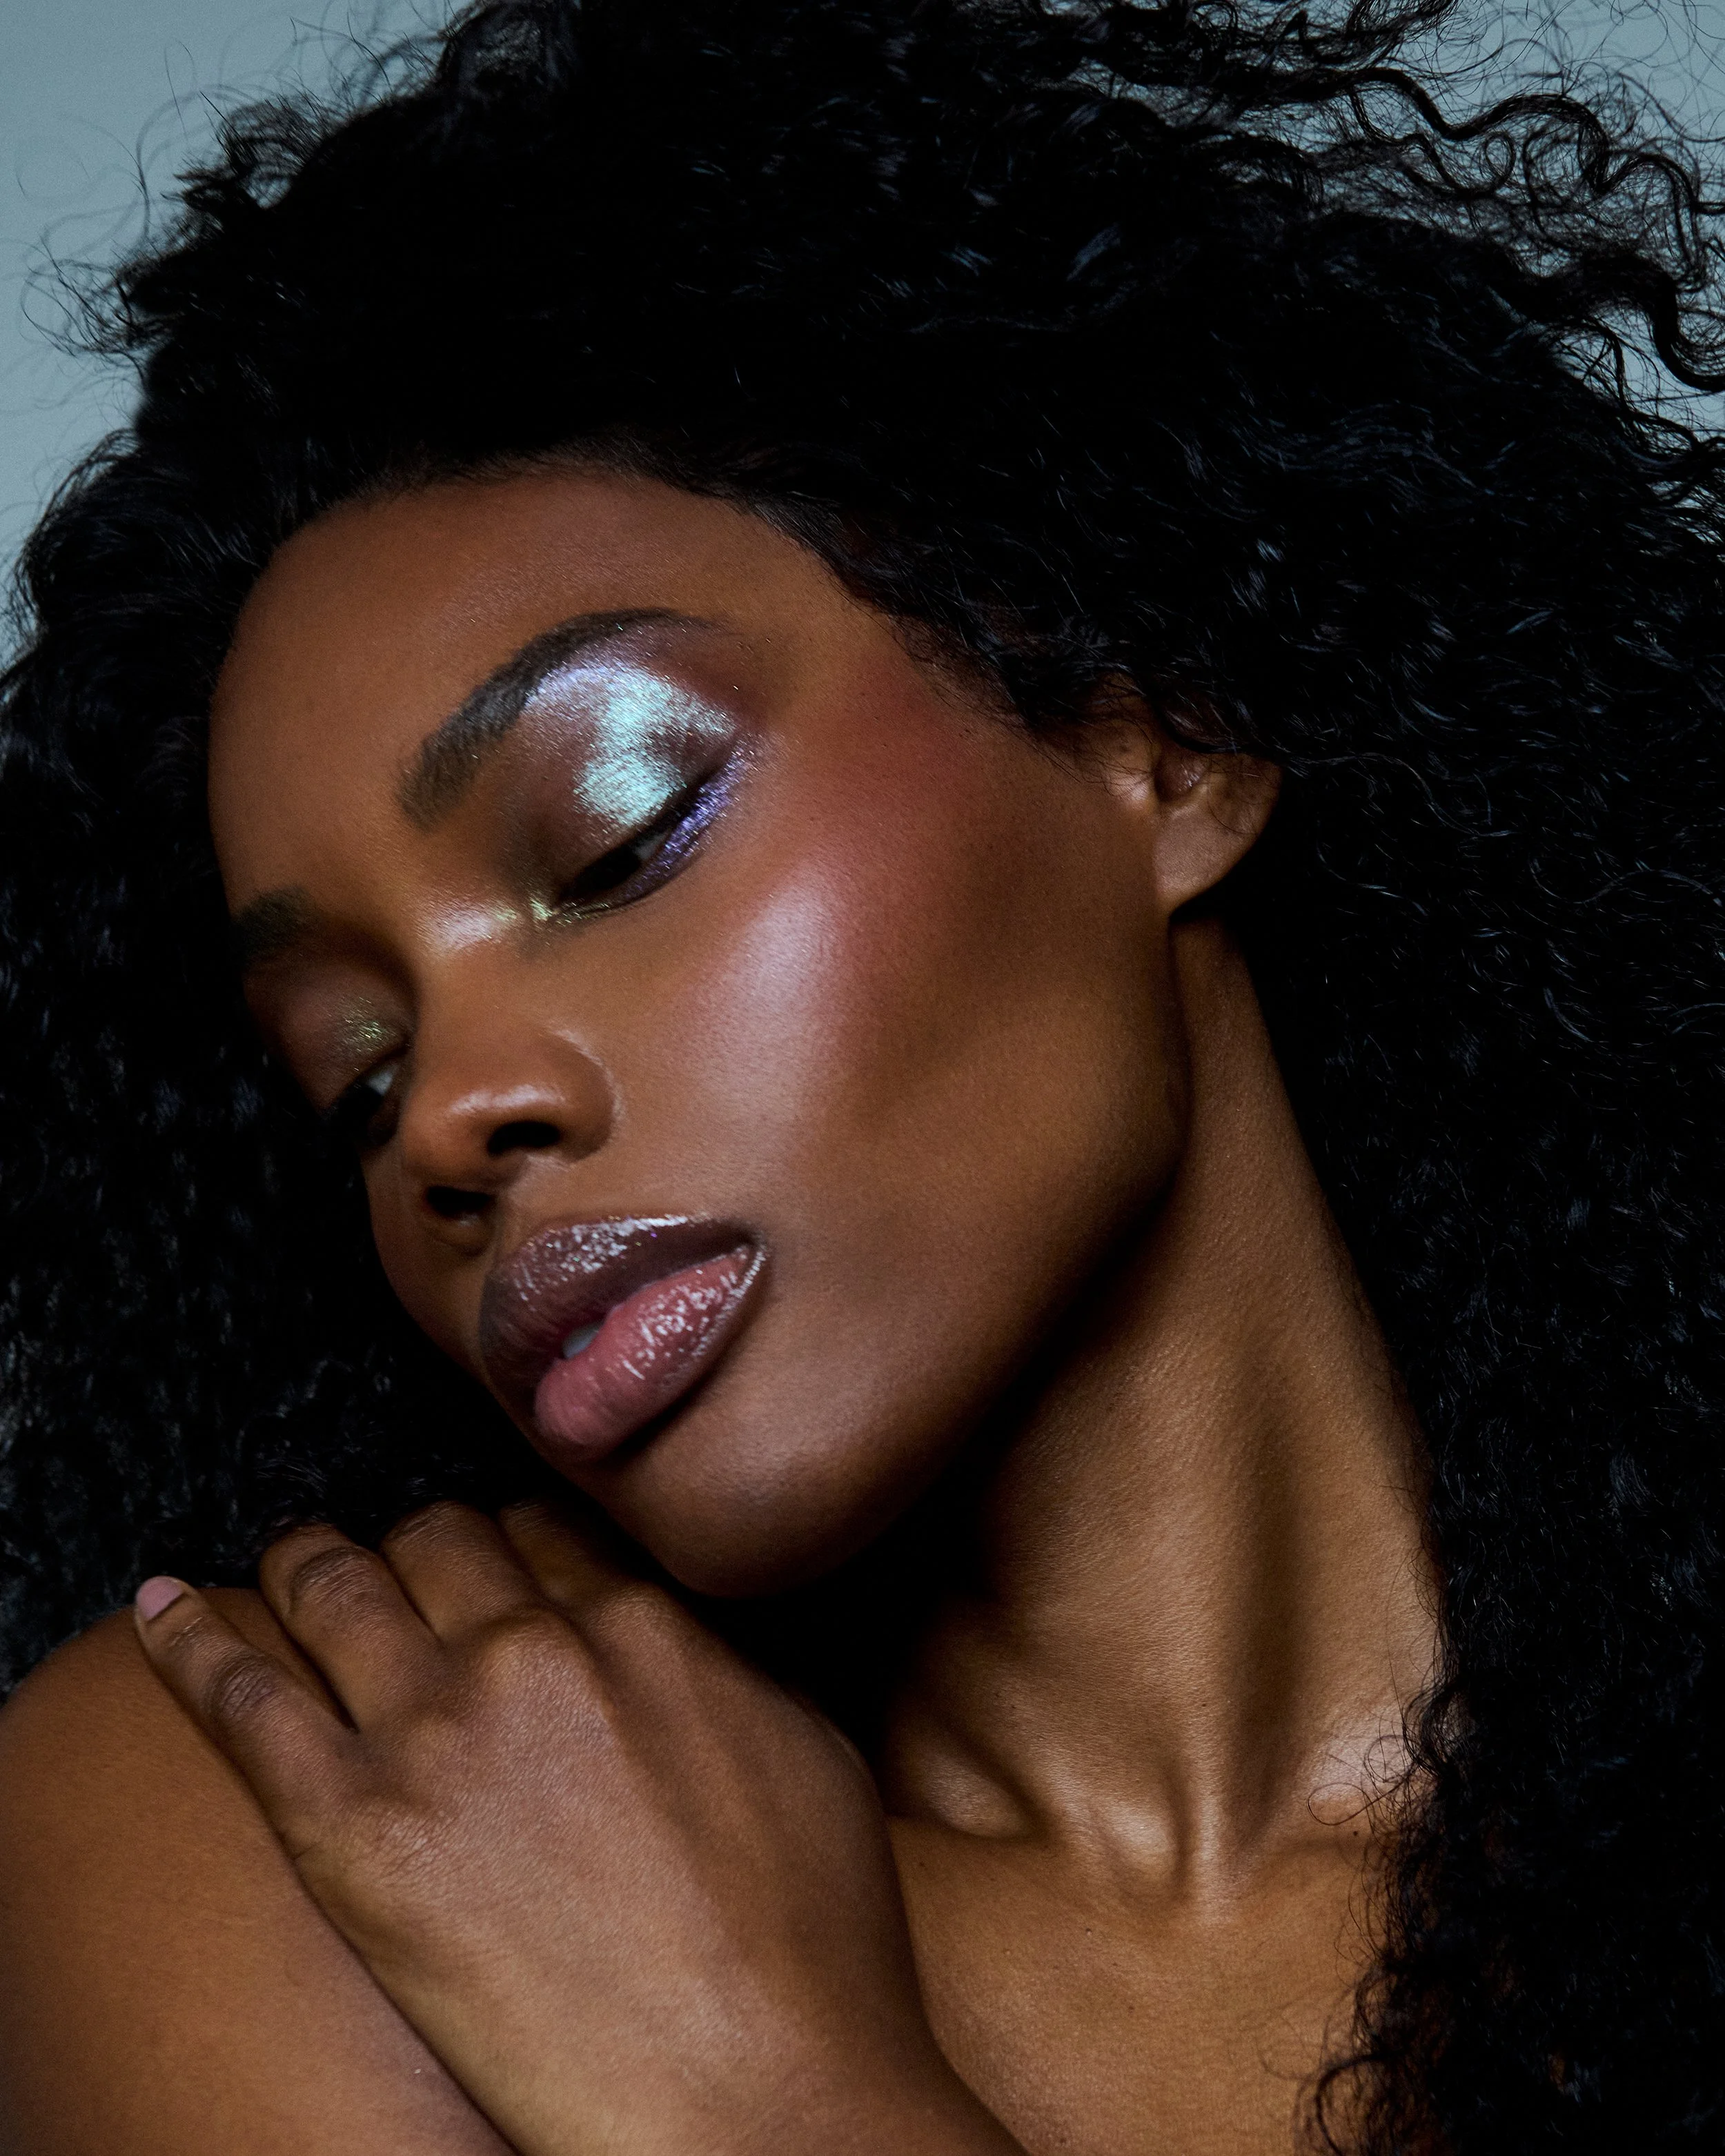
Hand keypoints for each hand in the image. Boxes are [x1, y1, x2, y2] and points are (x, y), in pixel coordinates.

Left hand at [132, 1502, 1020, 2155]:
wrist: (756, 2091)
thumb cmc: (811, 1943)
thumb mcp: (807, 1748)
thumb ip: (726, 1668)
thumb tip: (687, 1642)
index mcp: (641, 1626)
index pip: (543, 1535)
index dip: (509, 1546)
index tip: (491, 1565)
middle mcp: (531, 1650)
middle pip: (438, 1542)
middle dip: (415, 1548)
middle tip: (394, 1571)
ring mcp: (434, 1731)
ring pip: (338, 1586)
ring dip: (304, 1561)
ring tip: (286, 1564)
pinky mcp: (351, 1827)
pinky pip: (242, 1700)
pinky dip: (191, 1644)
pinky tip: (160, 1610)